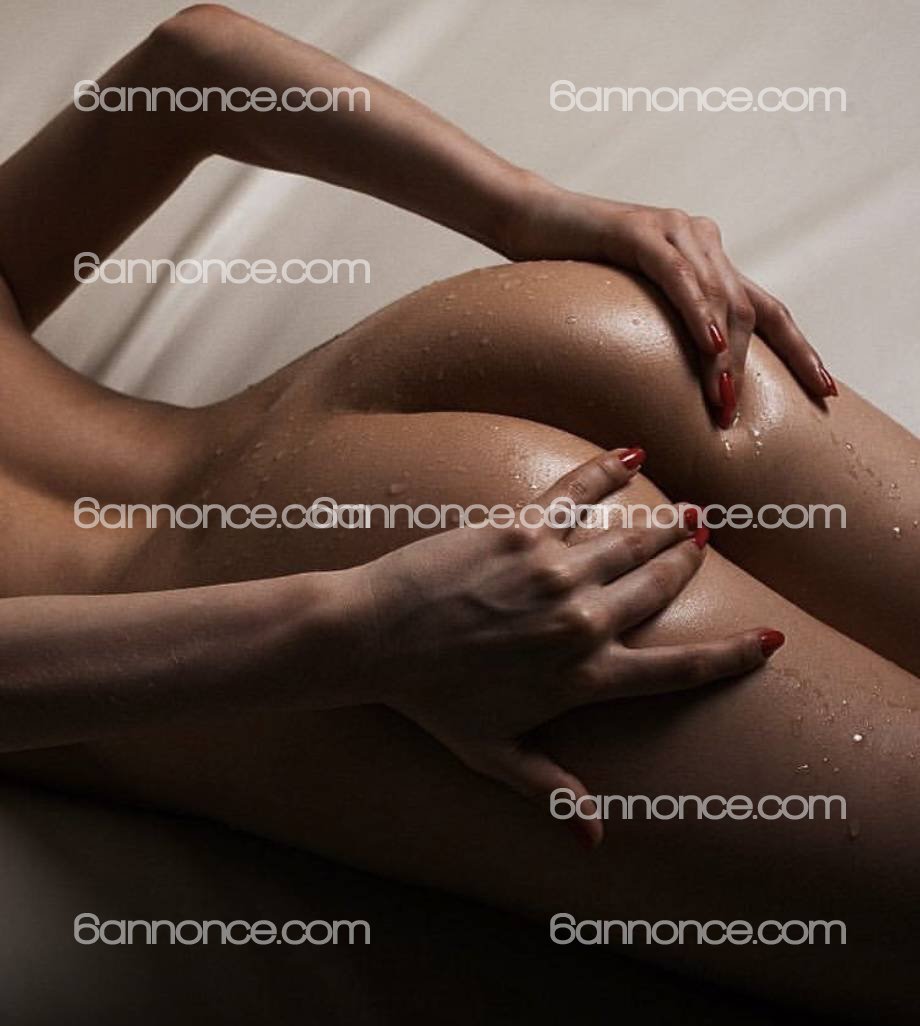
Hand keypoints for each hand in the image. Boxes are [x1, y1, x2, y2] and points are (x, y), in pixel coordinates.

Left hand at [352, 448, 784, 847]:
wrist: (373, 637)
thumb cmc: (431, 701)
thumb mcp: (494, 755)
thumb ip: (550, 790)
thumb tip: (594, 838)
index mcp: (583, 678)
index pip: (678, 671)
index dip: (733, 657)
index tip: (768, 640)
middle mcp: (581, 621)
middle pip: (658, 589)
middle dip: (688, 567)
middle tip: (705, 544)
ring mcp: (555, 570)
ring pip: (631, 542)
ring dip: (665, 528)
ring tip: (689, 515)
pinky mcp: (522, 530)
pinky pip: (577, 493)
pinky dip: (609, 471)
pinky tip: (633, 455)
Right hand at [501, 176, 837, 426]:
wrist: (524, 221)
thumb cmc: (570, 271)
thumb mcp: (629, 306)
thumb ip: (664, 327)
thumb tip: (684, 384)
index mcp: (706, 259)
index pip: (766, 308)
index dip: (800, 349)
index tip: (824, 389)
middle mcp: (701, 239)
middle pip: (753, 307)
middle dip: (762, 365)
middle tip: (738, 415)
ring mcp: (674, 230)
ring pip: (720, 297)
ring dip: (724, 356)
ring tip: (719, 400)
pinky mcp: (639, 231)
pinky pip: (678, 276)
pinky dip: (697, 312)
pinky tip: (710, 346)